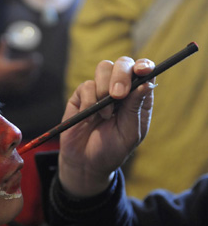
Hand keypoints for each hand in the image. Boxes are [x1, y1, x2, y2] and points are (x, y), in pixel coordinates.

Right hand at [0, 37, 42, 92]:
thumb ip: (2, 46)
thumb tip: (5, 36)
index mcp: (12, 68)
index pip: (28, 64)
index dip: (34, 60)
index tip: (36, 56)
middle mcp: (15, 77)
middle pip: (30, 73)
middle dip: (35, 67)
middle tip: (37, 62)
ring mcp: (15, 85)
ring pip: (29, 80)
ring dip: (33, 74)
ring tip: (34, 70)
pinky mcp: (14, 90)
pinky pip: (24, 86)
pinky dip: (28, 82)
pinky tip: (28, 79)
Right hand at [58, 57, 155, 196]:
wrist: (85, 162)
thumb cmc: (112, 149)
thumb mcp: (130, 132)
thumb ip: (135, 107)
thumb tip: (145, 83)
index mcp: (137, 97)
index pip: (143, 72)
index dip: (144, 66)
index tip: (143, 70)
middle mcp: (119, 89)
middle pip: (122, 63)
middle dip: (121, 75)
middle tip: (118, 95)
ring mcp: (99, 90)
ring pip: (103, 68)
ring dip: (103, 89)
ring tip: (104, 114)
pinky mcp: (81, 96)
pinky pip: (86, 86)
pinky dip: (88, 101)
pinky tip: (90, 118)